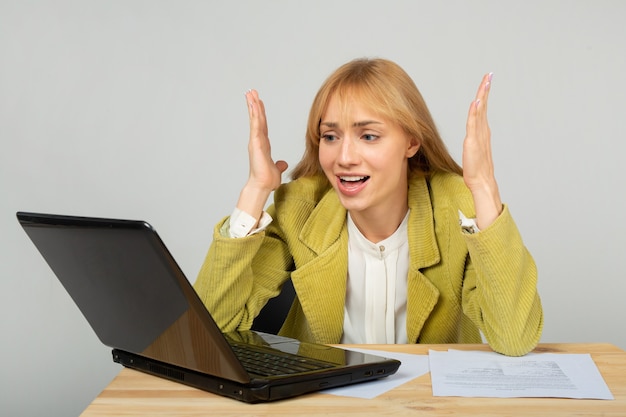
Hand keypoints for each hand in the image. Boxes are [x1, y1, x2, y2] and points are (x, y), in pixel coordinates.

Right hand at [236, 90, 287, 220]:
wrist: (262, 185)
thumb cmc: (267, 179)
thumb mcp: (276, 169)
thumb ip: (278, 164)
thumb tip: (282, 163)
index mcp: (263, 144)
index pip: (262, 125)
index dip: (260, 113)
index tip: (259, 103)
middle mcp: (257, 141)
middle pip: (257, 118)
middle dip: (254, 104)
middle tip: (251, 92)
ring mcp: (255, 141)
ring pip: (254, 119)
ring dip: (252, 105)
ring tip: (250, 93)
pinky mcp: (255, 142)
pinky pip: (255, 125)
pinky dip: (254, 114)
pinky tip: (253, 104)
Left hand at [462, 73, 501, 228]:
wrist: (481, 182)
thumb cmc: (476, 169)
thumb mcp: (472, 150)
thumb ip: (473, 140)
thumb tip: (470, 136)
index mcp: (482, 131)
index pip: (482, 108)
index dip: (484, 94)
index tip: (487, 81)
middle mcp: (482, 131)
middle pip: (483, 105)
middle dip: (486, 89)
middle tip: (489, 75)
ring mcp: (479, 135)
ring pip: (480, 111)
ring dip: (483, 95)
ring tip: (486, 81)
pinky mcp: (473, 141)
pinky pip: (474, 123)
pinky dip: (476, 112)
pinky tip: (476, 101)